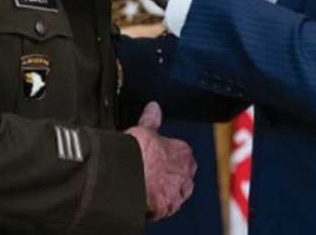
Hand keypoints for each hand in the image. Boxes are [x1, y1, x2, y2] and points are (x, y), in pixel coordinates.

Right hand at [125, 102, 195, 221]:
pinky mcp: (168, 208)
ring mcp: (178, 193)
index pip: (181, 154)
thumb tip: (154, 107)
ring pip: (176, 192)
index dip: (166, 156)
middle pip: (181, 175)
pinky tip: (145, 198)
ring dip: (166, 190)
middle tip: (150, 173)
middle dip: (169, 175)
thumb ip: (151, 120)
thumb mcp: (144, 131)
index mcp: (183, 153)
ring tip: (147, 187)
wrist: (128, 177)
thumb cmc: (138, 152)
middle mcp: (186, 174)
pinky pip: (166, 207)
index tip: (155, 158)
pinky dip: (157, 204)